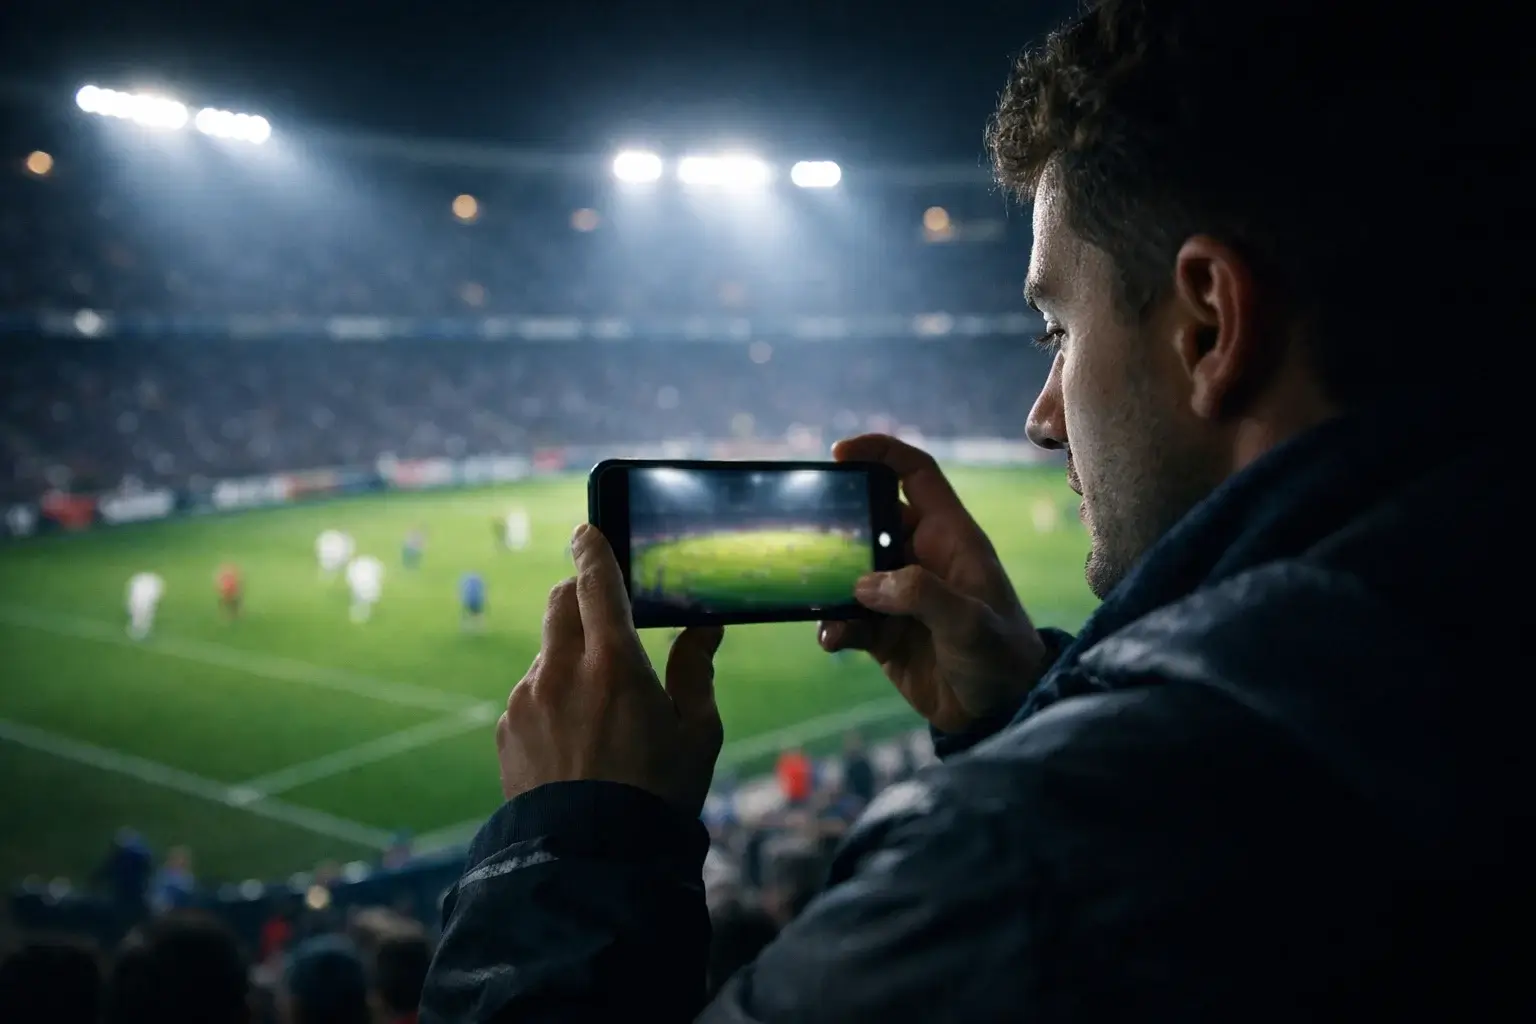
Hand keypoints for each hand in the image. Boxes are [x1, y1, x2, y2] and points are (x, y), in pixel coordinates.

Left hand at [497, 524, 724, 815]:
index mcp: (615, 664)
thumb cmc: (658, 795)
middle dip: (582, 596)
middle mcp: (561, 672)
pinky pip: (530, 694)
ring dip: (569, 657)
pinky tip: (576, 740)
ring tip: (601, 707)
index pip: (596, 582)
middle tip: (608, 616)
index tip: (588, 531)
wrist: (593, 861)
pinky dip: (551, 698)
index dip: (593, 549)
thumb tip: (703, 628)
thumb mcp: (697, 732)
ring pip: (546, 652)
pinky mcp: (507, 729)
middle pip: (561, 602)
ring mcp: (527, 700)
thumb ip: (696, 669)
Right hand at [819, 435, 1049, 733]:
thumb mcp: (970, 622)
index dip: (881, 453)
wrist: (1001, 715)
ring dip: (828, 583)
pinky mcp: (883, 633)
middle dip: (837, 524)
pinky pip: (846, 618)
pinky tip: (832, 639)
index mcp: (950, 537)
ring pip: (849, 572)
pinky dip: (832, 626)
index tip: (839, 453)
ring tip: (815, 594)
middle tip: (809, 535)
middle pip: (869, 520)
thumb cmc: (1001, 657)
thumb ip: (921, 594)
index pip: (916, 475)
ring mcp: (899, 596)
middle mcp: (921, 558)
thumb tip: (864, 584)